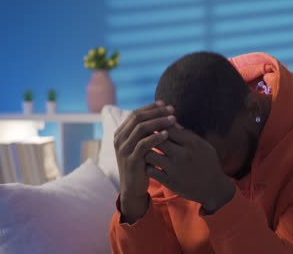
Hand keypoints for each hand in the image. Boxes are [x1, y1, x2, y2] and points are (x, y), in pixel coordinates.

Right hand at [113, 101, 175, 222]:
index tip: (165, 104)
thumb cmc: (141, 163)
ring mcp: (123, 149)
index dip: (151, 107)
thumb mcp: (141, 145)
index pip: (135, 113)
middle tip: (172, 110)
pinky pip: (144, 144)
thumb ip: (146, 131)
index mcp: (120, 133)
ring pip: (141, 129)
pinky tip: (167, 134)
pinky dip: (156, 137)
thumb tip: (163, 113)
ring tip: (173, 119)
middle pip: (138, 118)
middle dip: (156, 112)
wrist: (133, 187)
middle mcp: (119, 139)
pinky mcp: (131, 160)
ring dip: (159, 122)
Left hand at [145, 128, 234, 213]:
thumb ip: (187, 134)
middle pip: (157, 140)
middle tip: (148, 139)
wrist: (213, 188)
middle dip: (151, 138)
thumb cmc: (208, 163)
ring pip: (150, 155)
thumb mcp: (203, 145)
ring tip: (149, 152)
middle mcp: (183, 155)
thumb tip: (171, 122)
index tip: (157, 128)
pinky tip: (153, 165)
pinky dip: (149, 166)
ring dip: (147, 152)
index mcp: (192, 143)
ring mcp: (175, 169)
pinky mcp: (169, 182)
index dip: (160, 126)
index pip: (168, 128)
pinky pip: (150, 170)